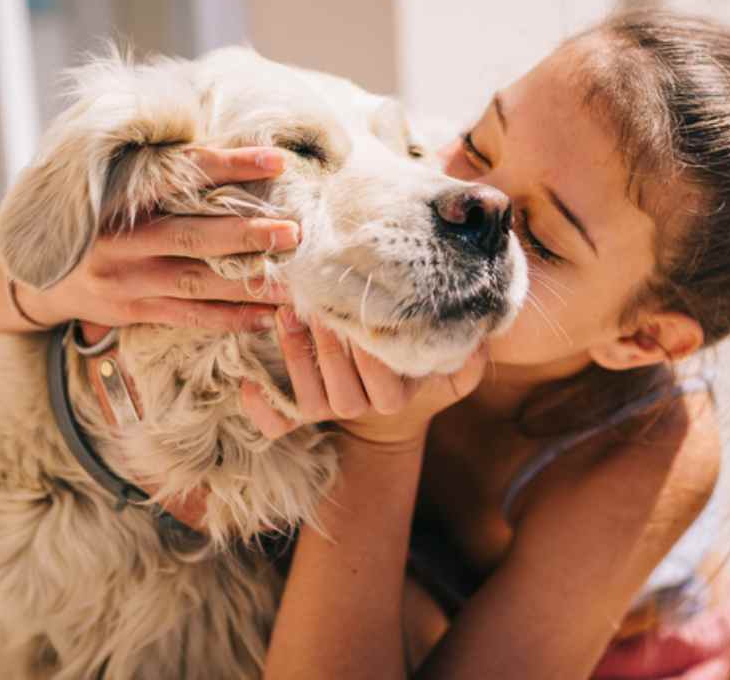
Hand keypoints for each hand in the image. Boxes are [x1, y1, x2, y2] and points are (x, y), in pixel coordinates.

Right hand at [13, 146, 297, 331]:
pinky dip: (230, 318)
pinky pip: (189, 317)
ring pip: (197, 283)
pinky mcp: (132, 311)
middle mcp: (122, 239)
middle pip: (194, 236)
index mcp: (119, 195)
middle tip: (295, 231)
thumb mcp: (111, 184)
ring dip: (249, 284)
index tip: (276, 160)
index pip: (181, 174)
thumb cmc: (92, 218)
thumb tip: (227, 146)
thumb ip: (157, 170)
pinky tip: (267, 317)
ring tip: (295, 284)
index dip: (229, 166)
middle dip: (248, 234)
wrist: (33, 275)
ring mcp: (127, 279)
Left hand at [240, 308, 487, 445]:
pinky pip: (278, 423)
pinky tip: (248, 383)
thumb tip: (481, 334)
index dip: (368, 354)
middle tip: (315, 305)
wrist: (386, 403)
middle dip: (327, 348)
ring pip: (310, 398)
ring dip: (295, 357)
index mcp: (395, 396)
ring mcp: (329, 411)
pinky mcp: (300, 413)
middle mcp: (360, 407)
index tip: (358, 317)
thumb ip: (469, 356)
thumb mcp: (452, 368)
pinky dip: (262, 409)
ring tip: (287, 315)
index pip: (383, 383)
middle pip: (342, 390)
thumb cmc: (417, 368)